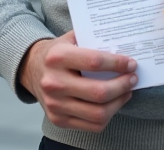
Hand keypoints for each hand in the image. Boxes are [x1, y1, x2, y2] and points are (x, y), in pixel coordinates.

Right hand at [19, 32, 136, 132]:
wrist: (30, 69)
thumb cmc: (57, 52)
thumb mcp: (70, 38)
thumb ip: (92, 40)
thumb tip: (123, 46)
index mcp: (57, 57)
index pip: (95, 62)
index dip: (118, 64)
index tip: (131, 64)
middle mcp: (54, 82)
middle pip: (99, 92)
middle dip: (122, 85)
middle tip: (133, 78)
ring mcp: (55, 105)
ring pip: (98, 113)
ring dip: (119, 102)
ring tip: (127, 91)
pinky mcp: (58, 120)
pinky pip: (92, 125)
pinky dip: (109, 115)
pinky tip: (114, 103)